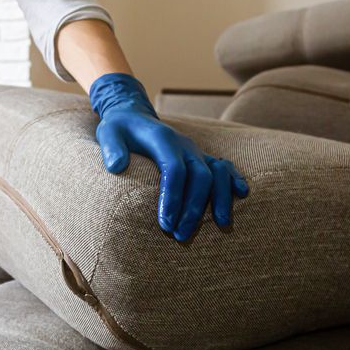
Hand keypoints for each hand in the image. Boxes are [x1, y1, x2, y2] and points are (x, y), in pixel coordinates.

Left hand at [89, 73, 247, 240]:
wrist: (133, 115)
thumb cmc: (119, 129)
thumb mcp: (108, 132)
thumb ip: (111, 147)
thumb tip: (116, 166)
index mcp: (162, 139)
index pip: (174, 169)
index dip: (172, 197)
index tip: (165, 223)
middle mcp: (184, 144)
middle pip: (199, 176)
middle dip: (193, 208)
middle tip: (180, 235)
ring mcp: (195, 150)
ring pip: (218, 172)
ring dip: (220, 198)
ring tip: (220, 225)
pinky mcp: (200, 156)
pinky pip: (223, 166)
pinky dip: (233, 179)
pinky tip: (241, 194)